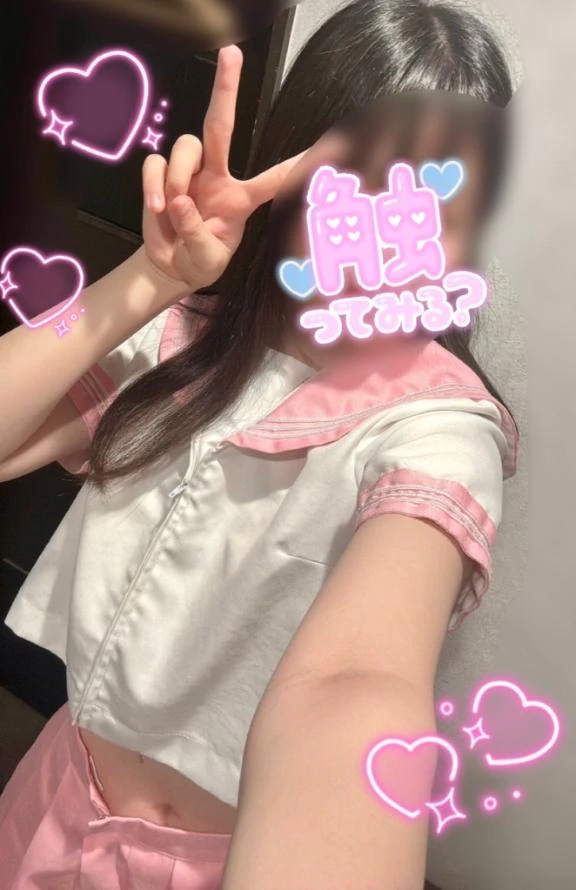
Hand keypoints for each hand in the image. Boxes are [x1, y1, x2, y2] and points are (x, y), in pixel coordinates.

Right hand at [142, 45, 303, 290]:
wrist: (170, 267)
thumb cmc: (198, 261)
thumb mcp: (208, 259)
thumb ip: (197, 234)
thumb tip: (179, 202)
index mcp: (241, 199)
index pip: (274, 179)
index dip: (297, 165)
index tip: (330, 146)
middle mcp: (218, 177)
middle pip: (221, 126)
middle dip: (226, 89)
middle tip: (231, 52)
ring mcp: (191, 173)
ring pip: (185, 147)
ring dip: (177, 178)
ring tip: (171, 211)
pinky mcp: (163, 175)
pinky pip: (156, 164)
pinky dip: (153, 185)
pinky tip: (156, 208)